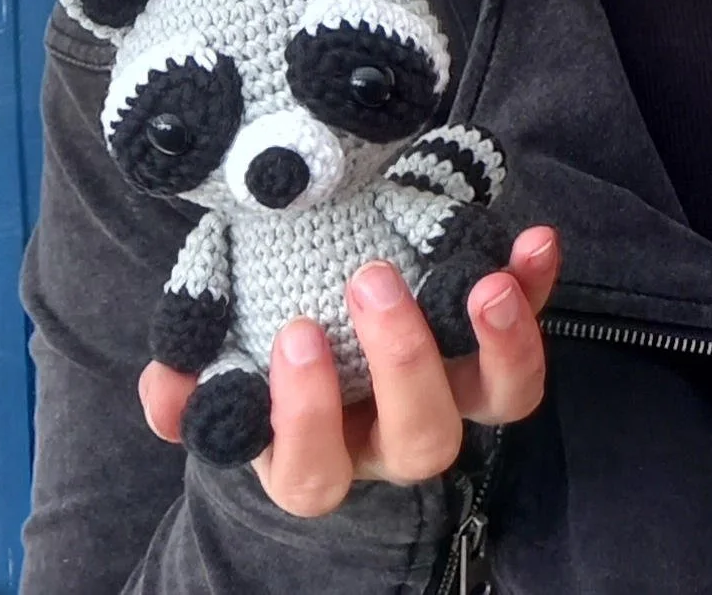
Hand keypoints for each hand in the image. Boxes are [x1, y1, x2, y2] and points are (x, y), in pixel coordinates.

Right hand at [139, 225, 559, 515]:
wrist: (327, 311)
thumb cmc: (273, 348)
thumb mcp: (225, 366)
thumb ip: (191, 383)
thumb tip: (171, 389)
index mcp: (320, 453)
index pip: (314, 472)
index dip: (307, 415)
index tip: (295, 333)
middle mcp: (395, 436)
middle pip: (420, 440)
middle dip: (403, 361)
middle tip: (371, 279)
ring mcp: (456, 394)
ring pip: (499, 401)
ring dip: (501, 343)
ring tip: (486, 281)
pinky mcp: (497, 347)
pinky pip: (532, 326)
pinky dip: (540, 287)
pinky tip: (536, 240)